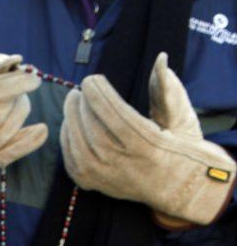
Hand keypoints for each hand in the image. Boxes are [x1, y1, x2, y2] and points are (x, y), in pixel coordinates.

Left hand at [61, 52, 235, 226]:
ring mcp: (104, 175)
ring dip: (71, 118)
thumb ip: (164, 90)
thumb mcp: (177, 119)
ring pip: (78, 141)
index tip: (92, 78)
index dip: (98, 92)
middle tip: (80, 88)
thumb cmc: (174, 147)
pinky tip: (69, 123)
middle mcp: (122, 161)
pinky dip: (67, 138)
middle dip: (82, 103)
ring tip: (73, 101)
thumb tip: (160, 58)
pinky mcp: (91, 183)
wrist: (173, 186)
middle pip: (92, 126)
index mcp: (145, 143)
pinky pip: (70, 158)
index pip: (112, 112)